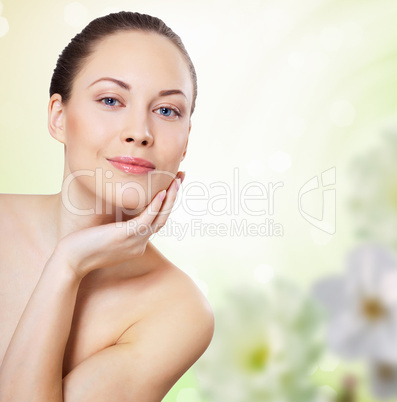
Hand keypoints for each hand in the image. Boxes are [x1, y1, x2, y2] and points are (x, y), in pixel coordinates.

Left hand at [54, 172, 184, 279]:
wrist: (70, 261)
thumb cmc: (83, 245)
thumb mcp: (106, 235)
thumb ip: (119, 225)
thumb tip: (121, 211)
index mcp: (137, 243)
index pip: (158, 220)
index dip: (167, 202)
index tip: (171, 185)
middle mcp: (140, 243)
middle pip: (164, 218)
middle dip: (174, 196)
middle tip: (181, 177)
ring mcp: (135, 242)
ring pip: (160, 218)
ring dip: (170, 198)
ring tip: (176, 180)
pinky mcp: (125, 237)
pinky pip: (146, 220)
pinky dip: (155, 206)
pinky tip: (161, 192)